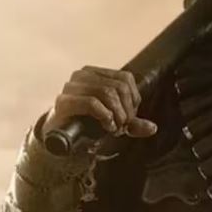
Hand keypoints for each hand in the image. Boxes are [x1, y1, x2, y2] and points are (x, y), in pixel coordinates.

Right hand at [42, 66, 156, 138]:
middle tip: (122, 127)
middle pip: (118, 87)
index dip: (134, 99)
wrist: (58, 138)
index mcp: (95, 72)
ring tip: (115, 128)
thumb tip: (153, 128)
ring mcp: (71, 86)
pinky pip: (92, 102)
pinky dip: (105, 116)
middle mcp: (82, 75)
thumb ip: (133, 123)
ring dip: (117, 115)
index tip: (130, 118)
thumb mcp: (114, 122)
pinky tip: (107, 126)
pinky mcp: (64, 101)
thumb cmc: (86, 125)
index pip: (125, 78)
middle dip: (126, 110)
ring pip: (107, 93)